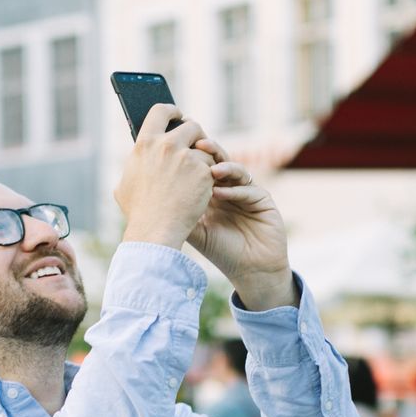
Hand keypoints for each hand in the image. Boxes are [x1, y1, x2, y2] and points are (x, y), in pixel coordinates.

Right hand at [116, 105, 214, 249]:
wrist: (155, 230)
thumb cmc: (138, 211)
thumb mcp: (125, 183)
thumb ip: (135, 165)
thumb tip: (139, 157)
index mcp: (145, 143)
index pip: (160, 111)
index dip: (172, 110)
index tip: (178, 114)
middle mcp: (166, 145)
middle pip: (192, 126)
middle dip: (197, 136)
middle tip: (197, 147)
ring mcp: (187, 158)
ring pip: (205, 149)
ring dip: (204, 160)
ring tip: (196, 178)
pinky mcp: (203, 172)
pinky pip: (213, 168)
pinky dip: (210, 178)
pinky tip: (201, 190)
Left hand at [186, 143, 294, 309]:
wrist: (251, 271)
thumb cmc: (221, 252)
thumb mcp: (195, 231)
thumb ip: (179, 213)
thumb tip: (152, 195)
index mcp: (212, 193)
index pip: (202, 167)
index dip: (192, 158)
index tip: (178, 150)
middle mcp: (230, 189)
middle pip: (219, 162)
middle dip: (209, 152)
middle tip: (198, 145)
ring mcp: (247, 192)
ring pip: (236, 171)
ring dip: (224, 167)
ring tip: (211, 170)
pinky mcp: (263, 200)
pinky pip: (250, 189)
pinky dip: (235, 190)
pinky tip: (220, 194)